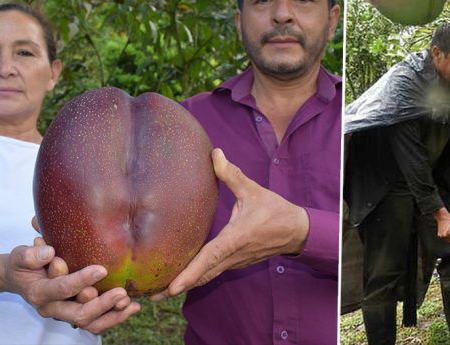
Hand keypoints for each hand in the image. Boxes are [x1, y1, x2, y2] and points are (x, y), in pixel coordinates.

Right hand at [14, 229, 140, 333]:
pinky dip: (115, 316)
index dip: (81, 280)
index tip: (101, 269)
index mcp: (40, 293)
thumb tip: (49, 252)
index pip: (62, 289)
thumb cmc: (24, 264)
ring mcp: (65, 314)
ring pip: (90, 323)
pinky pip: (97, 322)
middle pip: (79, 314)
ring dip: (112, 315)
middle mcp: (53, 308)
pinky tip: (133, 307)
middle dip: (102, 304)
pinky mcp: (76, 313)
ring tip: (130, 303)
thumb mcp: (21, 256)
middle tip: (121, 292)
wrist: (20, 278)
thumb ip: (30, 255)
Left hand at [152, 148, 309, 300]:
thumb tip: (215, 153)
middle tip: (153, 296)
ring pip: (207, 277)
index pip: (210, 258)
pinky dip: (197, 278)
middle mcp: (233, 255)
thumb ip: (232, 174)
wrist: (296, 232)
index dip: (190, 273)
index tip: (173, 287)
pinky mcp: (236, 263)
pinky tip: (182, 278)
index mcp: (236, 238)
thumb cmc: (275, 211)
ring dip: (185, 285)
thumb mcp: (253, 190)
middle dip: (178, 287)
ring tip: (160, 292)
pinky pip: (213, 273)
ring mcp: (235, 262)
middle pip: (202, 275)